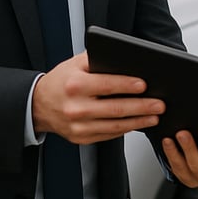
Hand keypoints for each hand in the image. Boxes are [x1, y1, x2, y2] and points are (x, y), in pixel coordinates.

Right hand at [32, 51, 165, 142]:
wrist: (38, 105)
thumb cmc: (62, 80)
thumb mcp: (76, 64)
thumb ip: (99, 60)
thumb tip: (128, 60)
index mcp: (75, 85)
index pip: (107, 85)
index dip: (128, 85)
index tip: (145, 85)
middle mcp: (76, 108)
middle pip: (116, 108)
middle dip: (142, 107)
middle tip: (159, 104)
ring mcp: (78, 127)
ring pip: (115, 125)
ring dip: (139, 121)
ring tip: (155, 116)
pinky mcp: (81, 138)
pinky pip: (109, 134)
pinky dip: (126, 129)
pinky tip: (139, 123)